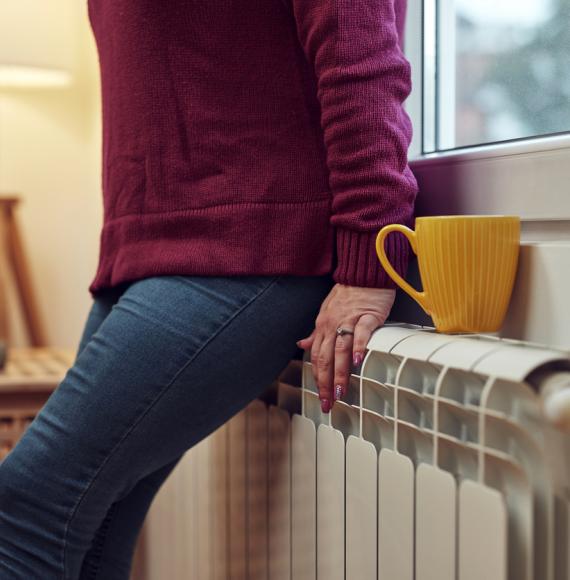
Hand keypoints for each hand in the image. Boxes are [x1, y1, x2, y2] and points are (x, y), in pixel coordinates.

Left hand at [296, 283, 395, 412]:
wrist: (364, 272)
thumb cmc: (348, 293)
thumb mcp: (327, 312)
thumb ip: (316, 332)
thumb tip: (301, 345)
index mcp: (322, 326)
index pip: (316, 357)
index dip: (318, 378)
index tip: (321, 396)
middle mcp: (331, 325)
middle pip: (326, 358)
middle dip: (326, 384)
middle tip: (328, 404)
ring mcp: (349, 320)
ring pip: (341, 350)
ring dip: (340, 373)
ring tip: (340, 392)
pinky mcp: (367, 315)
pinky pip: (361, 333)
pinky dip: (359, 347)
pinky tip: (358, 362)